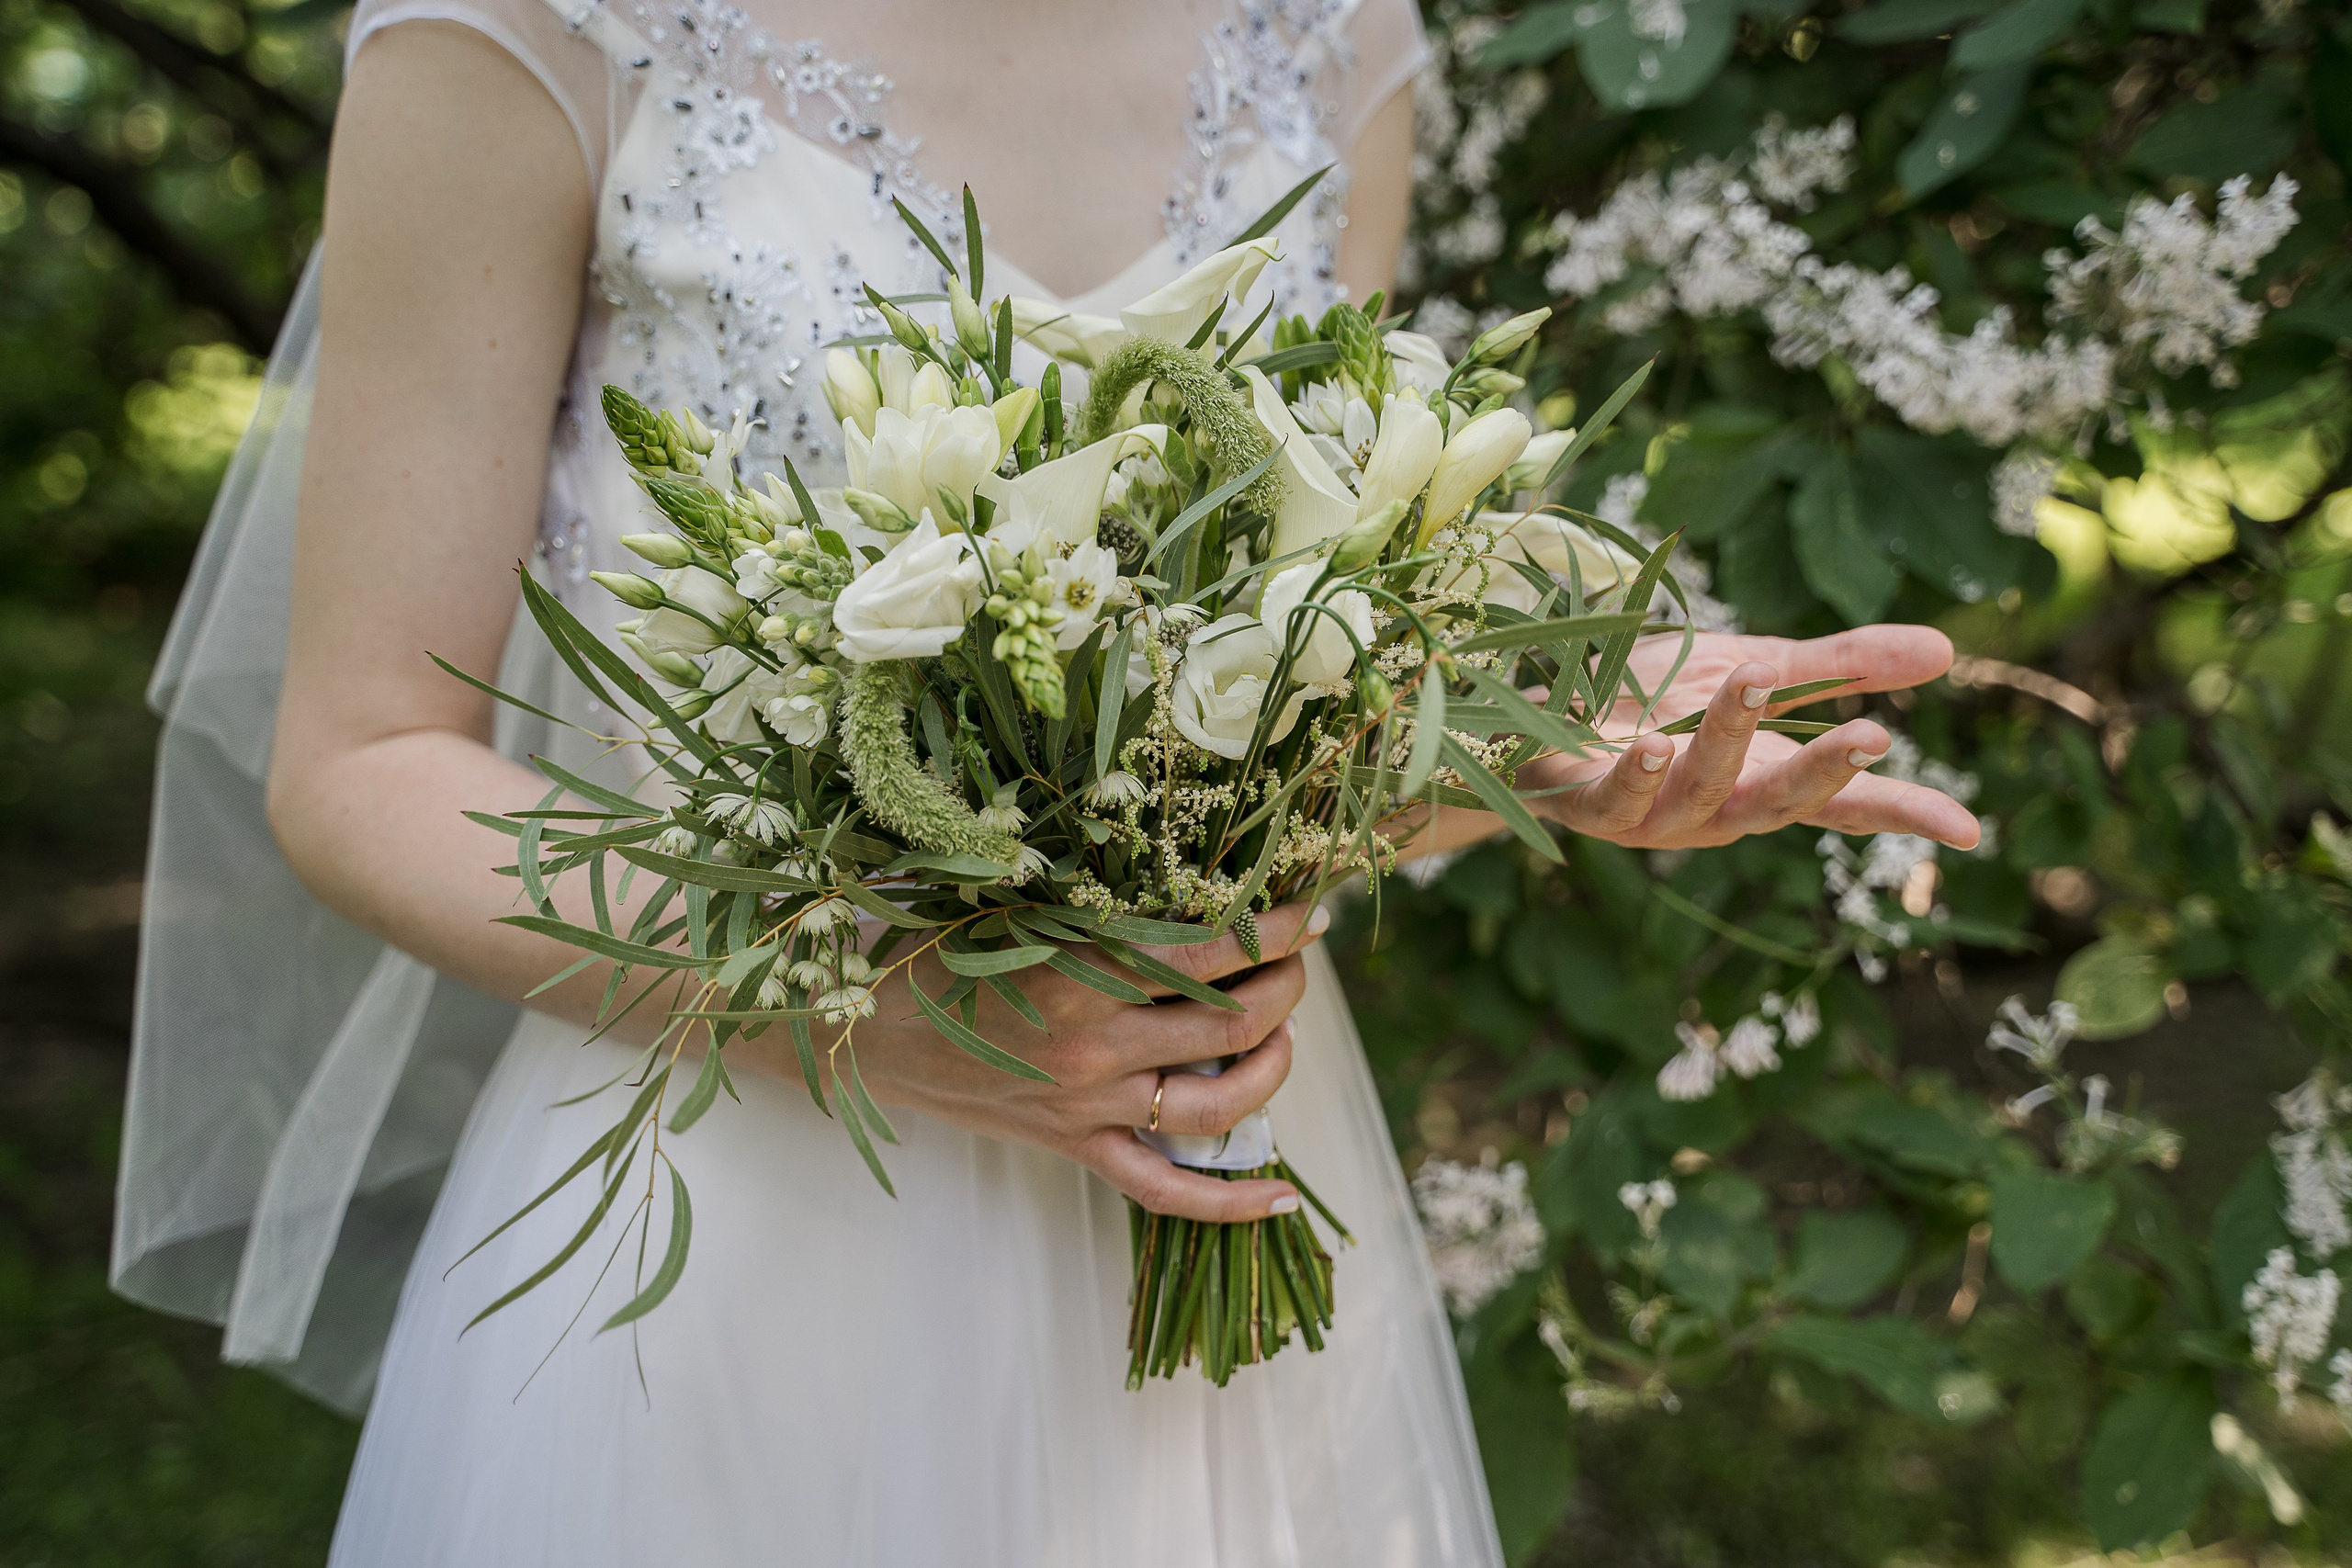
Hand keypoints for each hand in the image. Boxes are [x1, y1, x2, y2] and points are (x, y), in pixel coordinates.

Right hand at [826, 903, 1330, 1222]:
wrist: (861, 1035)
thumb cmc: (936, 954)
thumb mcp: (1013, 909)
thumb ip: (1096, 904)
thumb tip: (1189, 880)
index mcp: (1080, 973)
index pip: (1212, 951)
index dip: (1276, 930)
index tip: (1310, 910)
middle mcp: (1095, 1046)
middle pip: (1235, 1022)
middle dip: (1288, 985)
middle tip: (1299, 958)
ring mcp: (1090, 1108)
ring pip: (1222, 1104)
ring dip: (1277, 1066)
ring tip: (1287, 1031)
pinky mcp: (1077, 1150)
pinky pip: (1167, 1191)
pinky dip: (1230, 1203)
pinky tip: (1283, 1200)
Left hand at [1523, 626, 1981, 850]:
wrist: (1540, 720)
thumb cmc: (1656, 703)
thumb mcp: (1754, 668)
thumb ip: (1839, 664)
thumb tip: (1946, 650)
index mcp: (1764, 778)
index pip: (1845, 804)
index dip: (1902, 815)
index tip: (1965, 831)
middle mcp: (1716, 809)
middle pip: (1781, 801)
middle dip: (1824, 770)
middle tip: (1871, 737)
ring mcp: (1653, 815)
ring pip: (1702, 790)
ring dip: (1728, 738)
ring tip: (1754, 684)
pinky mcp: (1588, 805)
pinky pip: (1616, 800)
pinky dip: (1637, 774)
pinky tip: (1655, 745)